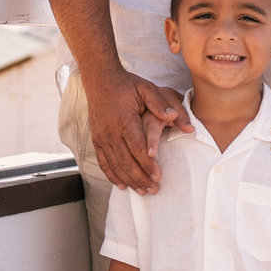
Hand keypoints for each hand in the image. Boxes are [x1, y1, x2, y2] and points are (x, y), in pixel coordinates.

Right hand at [90, 69, 189, 192]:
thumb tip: (173, 117)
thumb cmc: (126, 84)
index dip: (147, 164)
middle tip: (154, 190)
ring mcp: (101, 137)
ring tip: (143, 192)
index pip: (137, 147)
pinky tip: (122, 185)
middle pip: (125, 161)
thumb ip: (160, 104)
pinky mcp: (96, 140)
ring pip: (115, 165)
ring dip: (129, 180)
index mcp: (124, 120)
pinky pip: (103, 162)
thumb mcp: (146, 89)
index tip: (159, 176)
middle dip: (140, 178)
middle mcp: (110, 131)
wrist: (99, 79)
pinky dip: (112, 175)